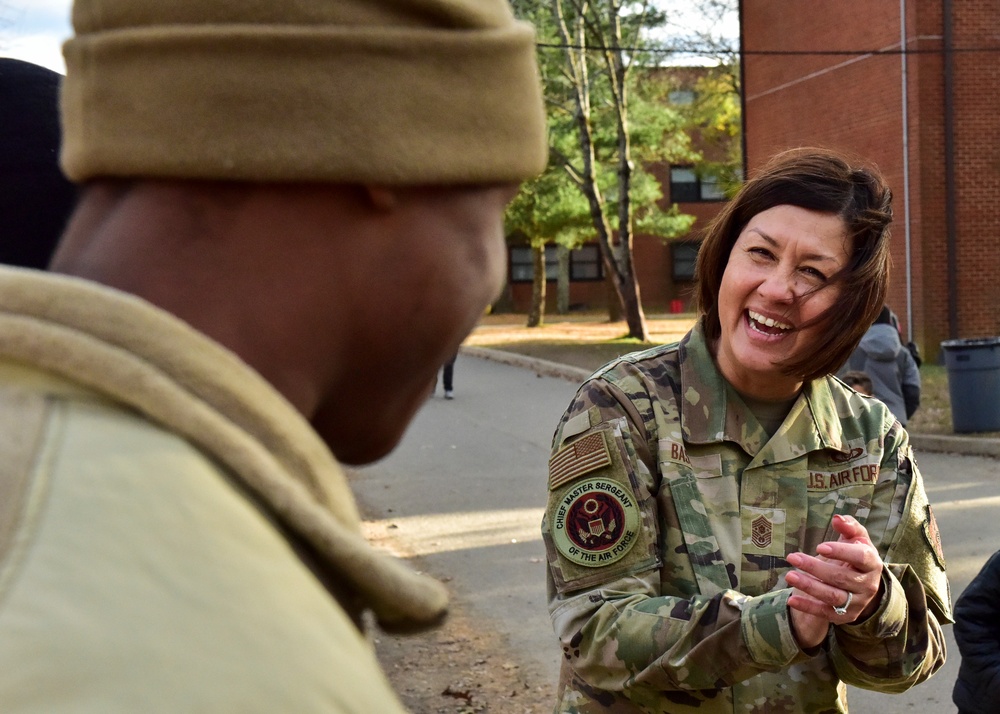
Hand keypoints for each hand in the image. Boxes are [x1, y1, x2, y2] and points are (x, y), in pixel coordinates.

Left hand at [785, 515, 884, 637]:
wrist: (861, 584)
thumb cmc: (855, 555)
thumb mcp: (856, 538)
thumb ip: (849, 526)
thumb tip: (838, 518)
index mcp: (872, 564)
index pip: (861, 557)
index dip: (841, 552)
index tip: (819, 547)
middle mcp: (868, 585)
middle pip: (841, 577)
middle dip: (815, 568)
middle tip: (792, 557)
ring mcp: (857, 602)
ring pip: (833, 596)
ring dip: (810, 586)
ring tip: (789, 575)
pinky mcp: (845, 615)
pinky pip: (826, 613)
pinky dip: (808, 607)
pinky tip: (791, 600)